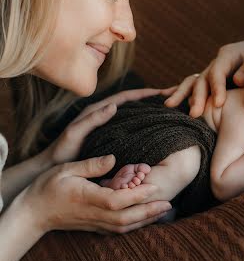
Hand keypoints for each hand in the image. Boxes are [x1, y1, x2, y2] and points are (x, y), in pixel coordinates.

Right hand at [24, 154, 171, 234]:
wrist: (33, 213)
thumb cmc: (48, 187)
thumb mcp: (67, 169)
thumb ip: (91, 165)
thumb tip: (113, 158)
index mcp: (89, 198)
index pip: (118, 200)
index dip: (138, 195)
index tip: (154, 186)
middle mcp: (95, 215)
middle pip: (127, 218)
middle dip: (149, 211)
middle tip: (169, 203)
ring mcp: (95, 224)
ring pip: (125, 226)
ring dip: (146, 219)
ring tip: (163, 210)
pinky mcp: (94, 227)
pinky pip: (118, 230)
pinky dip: (135, 225)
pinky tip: (145, 218)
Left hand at [45, 87, 162, 166]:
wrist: (52, 168)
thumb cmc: (61, 151)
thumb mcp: (75, 133)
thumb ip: (93, 119)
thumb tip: (114, 105)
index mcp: (98, 111)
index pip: (127, 97)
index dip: (145, 93)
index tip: (164, 91)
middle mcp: (105, 117)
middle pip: (134, 104)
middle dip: (153, 99)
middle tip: (173, 99)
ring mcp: (108, 128)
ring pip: (134, 117)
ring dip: (150, 113)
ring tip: (169, 114)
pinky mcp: (109, 140)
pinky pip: (131, 130)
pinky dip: (144, 128)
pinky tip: (155, 135)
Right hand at [163, 39, 243, 116]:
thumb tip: (236, 80)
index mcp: (229, 54)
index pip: (218, 71)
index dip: (216, 87)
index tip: (218, 104)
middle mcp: (217, 63)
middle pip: (202, 78)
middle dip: (198, 96)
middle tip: (195, 114)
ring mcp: (212, 72)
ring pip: (193, 82)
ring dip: (182, 95)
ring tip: (169, 105)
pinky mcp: (211, 81)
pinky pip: (193, 86)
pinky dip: (179, 92)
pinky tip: (168, 100)